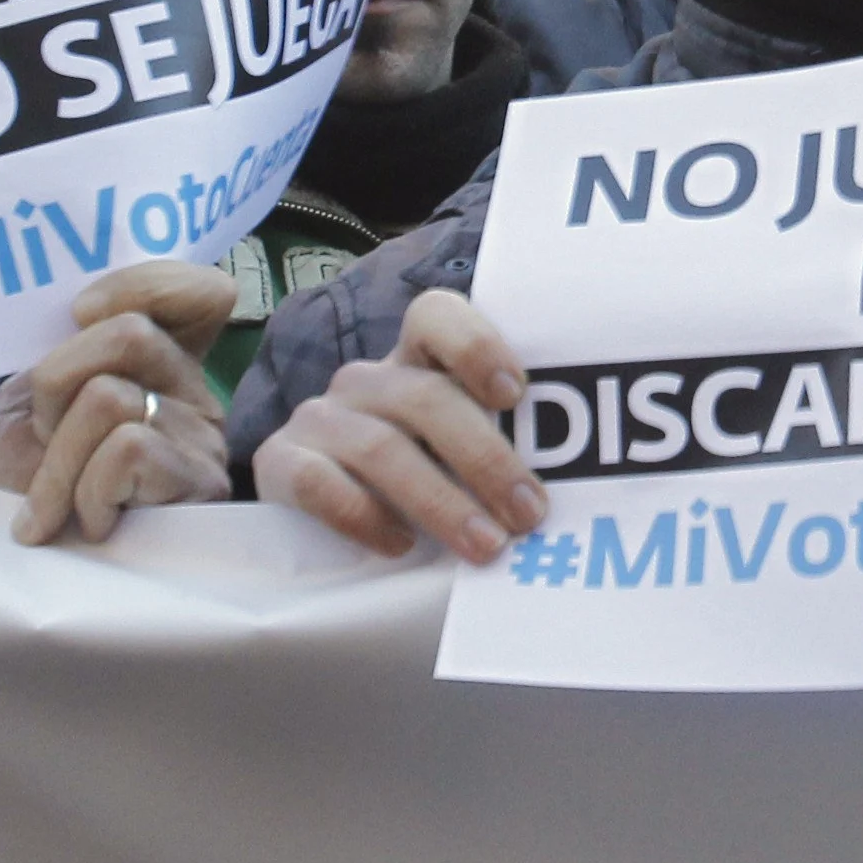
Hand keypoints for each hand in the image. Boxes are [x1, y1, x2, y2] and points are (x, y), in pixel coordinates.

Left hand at [0, 261, 237, 544]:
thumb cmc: (12, 480)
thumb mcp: (31, 394)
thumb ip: (74, 343)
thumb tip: (92, 310)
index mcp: (161, 364)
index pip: (200, 291)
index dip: (141, 285)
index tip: (79, 316)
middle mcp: (194, 396)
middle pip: (128, 335)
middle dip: (56, 385)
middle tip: (46, 439)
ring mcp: (204, 443)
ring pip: (112, 399)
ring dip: (58, 456)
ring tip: (55, 498)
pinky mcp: (199, 489)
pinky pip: (126, 448)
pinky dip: (83, 490)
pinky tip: (85, 524)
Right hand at [251, 288, 547, 561]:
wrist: (316, 507)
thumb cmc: (417, 478)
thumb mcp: (457, 455)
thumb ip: (501, 449)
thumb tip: (582, 489)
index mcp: (415, 361)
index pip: (436, 315)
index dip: (476, 346)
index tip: (515, 394)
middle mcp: (365, 380)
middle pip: (425, 399)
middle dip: (485, 458)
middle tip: (528, 512)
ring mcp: (319, 418)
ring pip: (381, 448)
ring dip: (441, 502)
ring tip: (486, 546)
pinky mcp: (280, 462)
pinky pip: (318, 483)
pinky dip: (364, 516)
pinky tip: (399, 546)